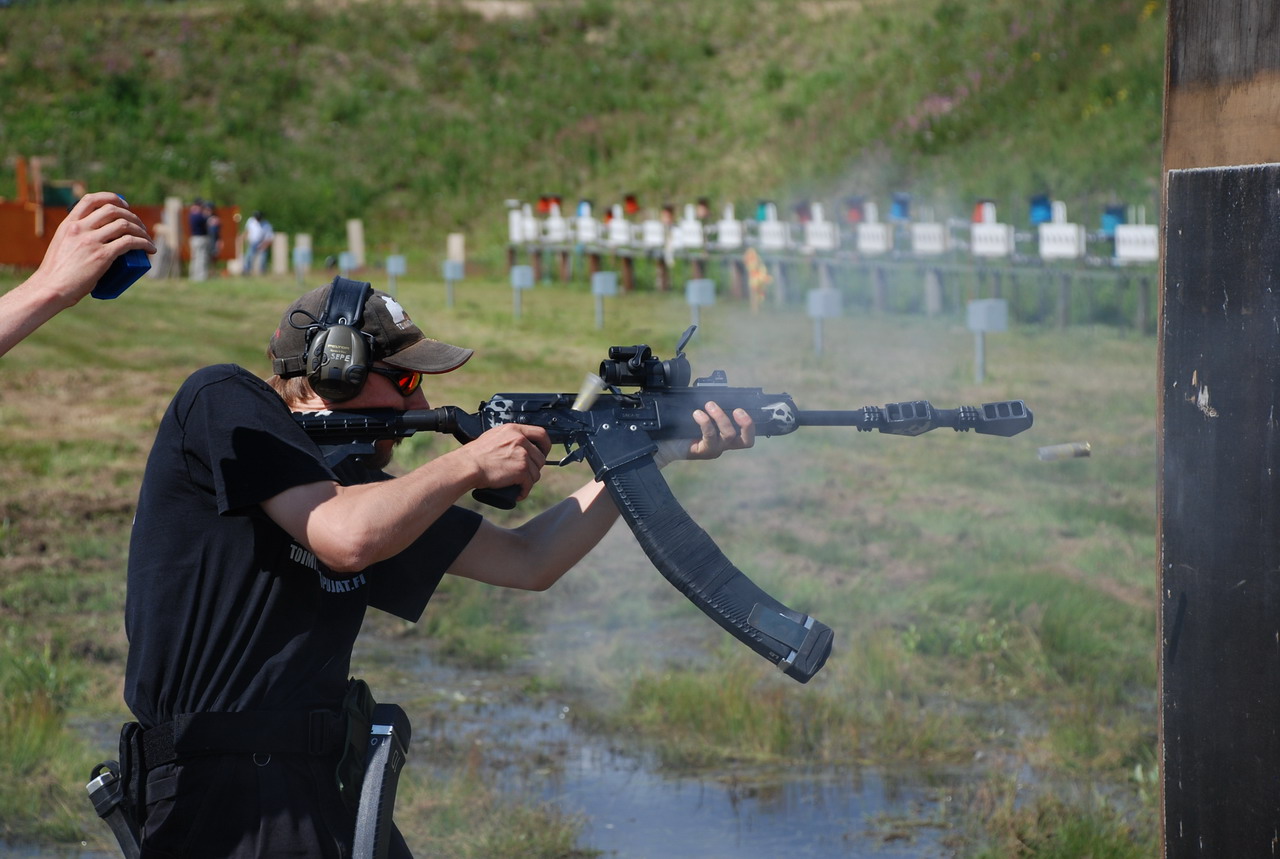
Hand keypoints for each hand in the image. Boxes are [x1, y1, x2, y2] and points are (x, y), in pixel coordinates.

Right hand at [26, 191, 155, 308]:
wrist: (51, 288)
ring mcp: (91, 241)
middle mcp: (80, 228)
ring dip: (141, 230)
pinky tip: (150, 249)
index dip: (112, 198)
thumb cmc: (57, 273)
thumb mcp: (62, 245)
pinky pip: (130, 242)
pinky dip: (144, 243)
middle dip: (131, 215)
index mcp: (69, 224)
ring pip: (124, 224)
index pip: (90, 200)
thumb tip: (95, 240)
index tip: (124, 205)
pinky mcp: (102, 255)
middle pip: (112, 210)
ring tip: (147, 239)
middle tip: (140, 226)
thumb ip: (75, 238)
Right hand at [461, 423, 551, 500]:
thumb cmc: (475, 454)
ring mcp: (522, 455)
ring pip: (536, 472)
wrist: (467, 466)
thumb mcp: (494, 436)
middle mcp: (521, 440)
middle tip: (525, 473)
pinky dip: (524, 491)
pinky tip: (518, 493)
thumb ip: (509, 437)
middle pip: (540, 456)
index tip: (542, 452)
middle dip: (534, 467)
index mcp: (514, 430)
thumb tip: (519, 444)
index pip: (541, 434)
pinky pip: (530, 483)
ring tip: (519, 484)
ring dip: (529, 480)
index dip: (545, 445)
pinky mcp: (521, 470)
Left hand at [654, 401, 755, 467]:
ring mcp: (715, 449)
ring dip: (721, 416)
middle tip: (738, 410)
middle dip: (746, 423)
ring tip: (709, 405)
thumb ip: (710, 405)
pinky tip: (697, 414)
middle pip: (747, 441)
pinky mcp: (704, 451)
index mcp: (725, 435)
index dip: (751, 423)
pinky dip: (705, 422)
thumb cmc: (681, 426)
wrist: (663, 441)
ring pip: (729, 435)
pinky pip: (710, 436)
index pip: (746, 434)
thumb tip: (714, 388)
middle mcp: (723, 444)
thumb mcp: (699, 412)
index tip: (745, 407)